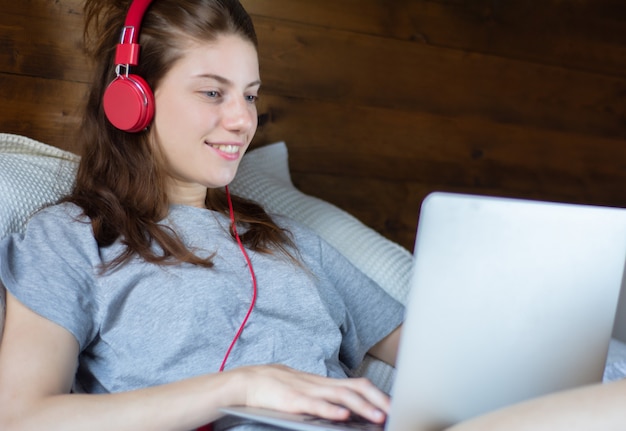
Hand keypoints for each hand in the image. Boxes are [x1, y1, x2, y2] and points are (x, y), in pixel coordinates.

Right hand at [233, 364, 388, 423]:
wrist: (248, 381)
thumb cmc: (277, 388)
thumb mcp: (305, 391)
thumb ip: (325, 398)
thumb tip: (346, 411)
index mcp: (324, 383)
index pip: (357, 384)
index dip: (376, 393)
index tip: (392, 404)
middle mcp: (320, 384)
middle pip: (355, 387)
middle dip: (377, 399)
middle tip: (394, 411)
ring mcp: (308, 391)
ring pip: (341, 396)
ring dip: (362, 406)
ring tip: (378, 416)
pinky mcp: (293, 401)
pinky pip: (316, 405)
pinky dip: (331, 410)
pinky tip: (343, 417)